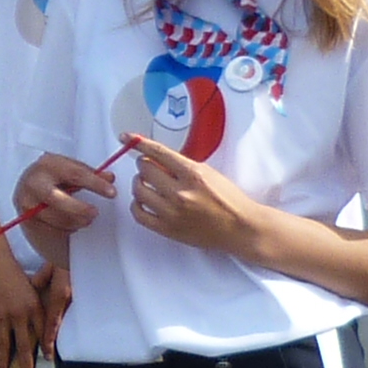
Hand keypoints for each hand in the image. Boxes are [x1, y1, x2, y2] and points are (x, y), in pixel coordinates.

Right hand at [0, 244, 55, 367]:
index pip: (41, 332)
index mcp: (33, 306)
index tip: (47, 360)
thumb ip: (32, 308)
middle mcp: (19, 313)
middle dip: (26, 363)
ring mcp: (2, 315)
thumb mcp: (30, 289)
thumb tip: (36, 327)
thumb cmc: (12, 272)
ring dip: (4, 361)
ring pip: (3, 344)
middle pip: (23, 344)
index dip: (44, 347)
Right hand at [14, 152, 114, 234]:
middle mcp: (34, 181)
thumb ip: (89, 174)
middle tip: (95, 213)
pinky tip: (71, 223)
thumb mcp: (70, 171)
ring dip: (76, 221)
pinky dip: (66, 227)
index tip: (111, 192)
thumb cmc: (52, 177)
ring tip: (86, 219)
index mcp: (48, 164)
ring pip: (55, 217)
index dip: (95, 184)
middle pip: (57, 198)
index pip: (74, 173)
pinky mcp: (26, 218)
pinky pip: (50, 227)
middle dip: (79, 208)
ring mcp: (27, 201)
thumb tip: (109, 178)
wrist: (27, 188)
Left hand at [125, 141, 261, 256]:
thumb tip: (155, 158)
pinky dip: (137, 204)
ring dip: (139, 184)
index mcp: (193, 174)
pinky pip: (138, 214)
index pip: (158, 152)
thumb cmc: (228, 200)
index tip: (127, 138)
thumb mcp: (209, 173)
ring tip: (147, 184)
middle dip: (144, 165)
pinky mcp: (168, 229)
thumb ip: (182, 166)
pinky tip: (143, 201)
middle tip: (149, 167)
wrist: (240, 228)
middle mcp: (180, 193)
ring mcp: (172, 212)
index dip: (139, 143)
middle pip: (144, 170)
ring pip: (138, 190)